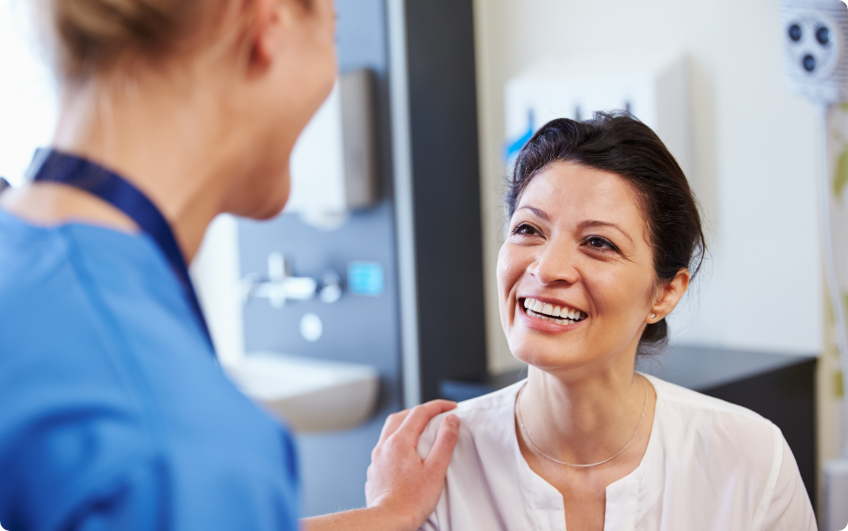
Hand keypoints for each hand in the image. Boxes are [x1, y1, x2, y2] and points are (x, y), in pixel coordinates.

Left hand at [365, 400, 459, 530]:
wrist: (387, 521)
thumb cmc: (411, 501)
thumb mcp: (436, 469)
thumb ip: (444, 441)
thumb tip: (451, 420)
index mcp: (400, 441)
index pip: (420, 412)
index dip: (438, 406)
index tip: (451, 407)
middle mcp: (385, 446)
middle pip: (401, 416)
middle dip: (420, 411)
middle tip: (436, 414)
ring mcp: (377, 458)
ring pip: (390, 430)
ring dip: (406, 424)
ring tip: (421, 430)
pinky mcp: (375, 470)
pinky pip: (385, 446)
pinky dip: (397, 440)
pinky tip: (406, 452)